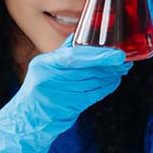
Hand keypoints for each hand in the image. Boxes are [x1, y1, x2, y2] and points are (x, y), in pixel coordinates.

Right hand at [0, 42, 130, 152]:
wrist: (27, 118)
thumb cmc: (38, 88)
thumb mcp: (44, 66)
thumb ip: (63, 52)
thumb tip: (81, 34)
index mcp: (44, 64)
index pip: (75, 57)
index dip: (99, 56)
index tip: (117, 54)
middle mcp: (49, 79)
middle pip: (87, 71)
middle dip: (109, 67)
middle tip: (125, 62)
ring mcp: (58, 96)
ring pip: (92, 84)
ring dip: (110, 77)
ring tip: (121, 70)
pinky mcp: (68, 108)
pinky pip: (93, 96)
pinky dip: (106, 88)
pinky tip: (113, 82)